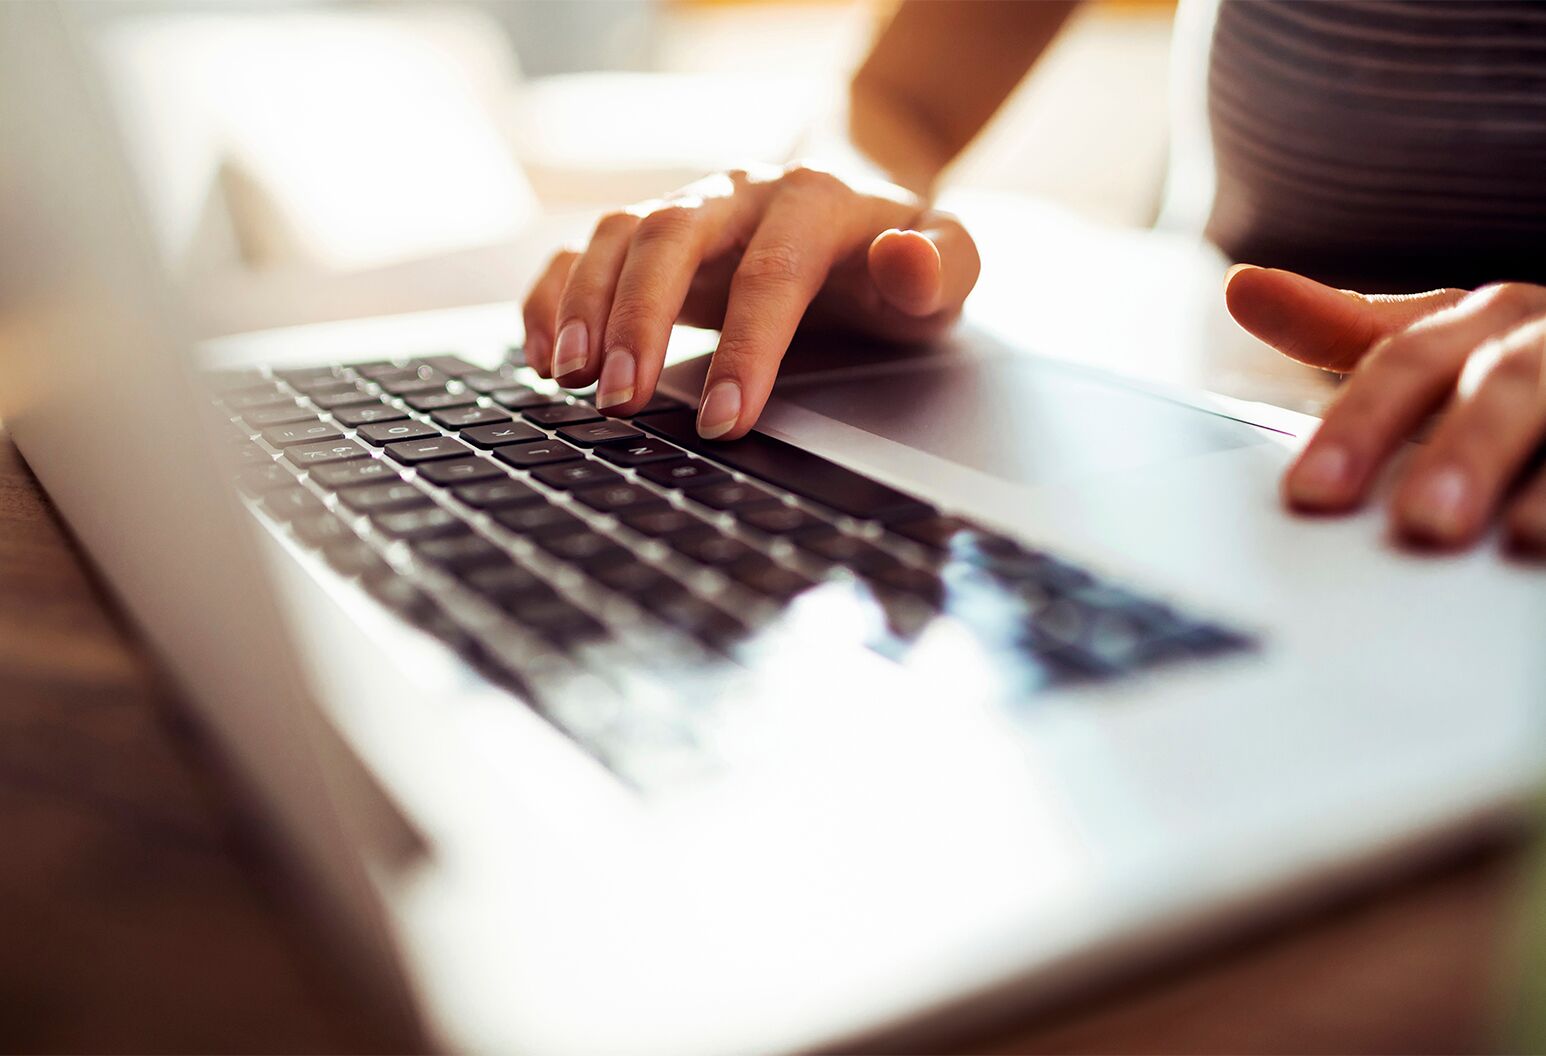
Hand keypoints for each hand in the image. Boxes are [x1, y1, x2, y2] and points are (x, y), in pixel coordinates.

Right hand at [520, 164, 979, 438]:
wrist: (861, 204)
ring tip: (571, 380)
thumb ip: (944, 265)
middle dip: (639, 319)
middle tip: (622, 401)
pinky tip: (543, 355)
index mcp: (816, 200)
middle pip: (672, 235)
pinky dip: (552, 295)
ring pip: (617, 234)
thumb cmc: (899, 257)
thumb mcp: (950, 264)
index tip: (727, 421)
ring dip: (585, 305)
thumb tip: (906, 261)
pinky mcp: (651, 236)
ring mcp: (689, 207)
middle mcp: (741, 193)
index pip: (772, 272)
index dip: (746, 348)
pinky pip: (583, 249)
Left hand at [1225, 266, 1545, 553]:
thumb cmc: (1527, 363)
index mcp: (1489, 319)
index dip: (1359, 425)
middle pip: (1504, 384)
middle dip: (1466, 449)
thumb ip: (1346, 327)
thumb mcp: (1443, 341)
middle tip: (1422, 524)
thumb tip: (1244, 288)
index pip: (1408, 361)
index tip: (1310, 495)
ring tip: (1520, 537)